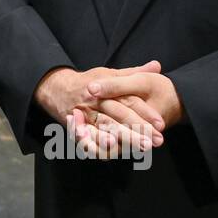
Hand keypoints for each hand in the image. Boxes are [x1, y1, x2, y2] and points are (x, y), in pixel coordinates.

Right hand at [36, 62, 165, 155]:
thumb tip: (157, 65)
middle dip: (137, 130)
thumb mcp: (109, 73)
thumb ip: (134, 72)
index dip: (145, 113)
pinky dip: (97, 146)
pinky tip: (110, 152)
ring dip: (121, 139)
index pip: (129, 101)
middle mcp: (95, 102)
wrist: (57, 88)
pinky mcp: (76, 127)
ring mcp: (84, 115)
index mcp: (106, 88)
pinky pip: (86, 138)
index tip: (161, 124)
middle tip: (154, 142)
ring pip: (105, 128)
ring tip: (136, 148)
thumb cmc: (88, 82)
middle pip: (118, 117)